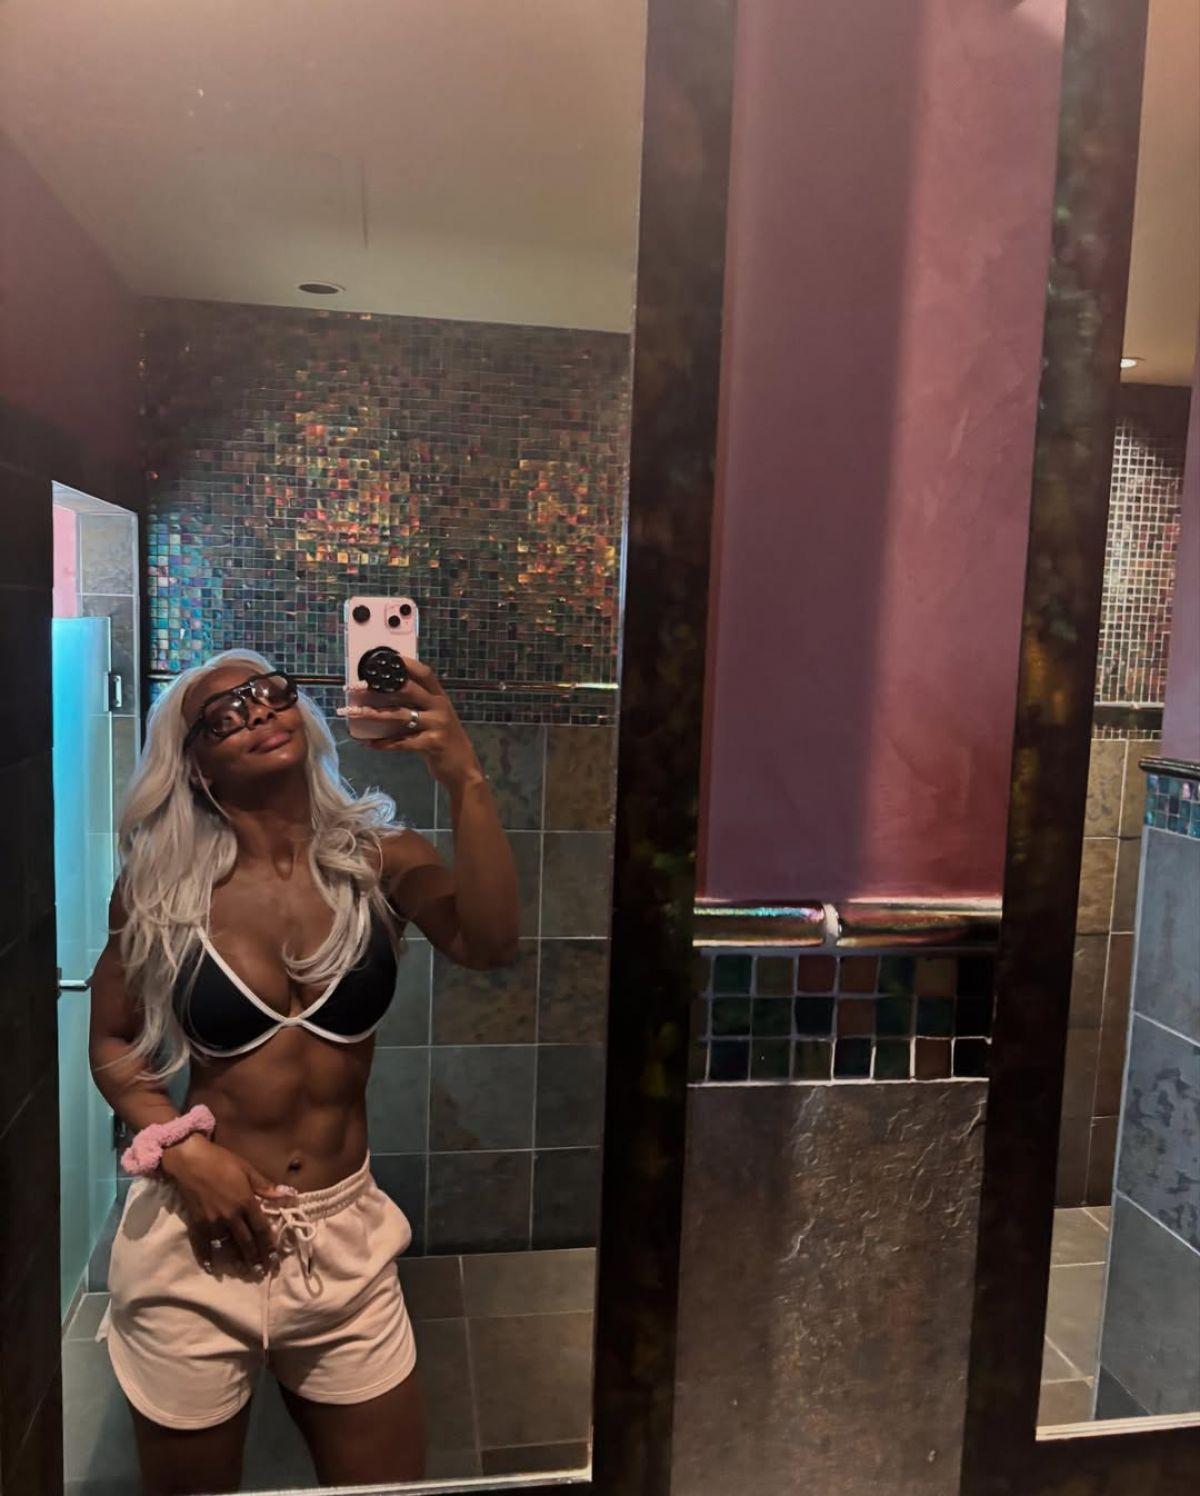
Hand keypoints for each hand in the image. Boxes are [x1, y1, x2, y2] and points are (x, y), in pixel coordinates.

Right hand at [160, 1135, 291, 1273]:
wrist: (191, 1160)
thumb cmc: (222, 1161)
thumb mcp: (247, 1170)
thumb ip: (265, 1186)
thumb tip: (287, 1195)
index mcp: (246, 1202)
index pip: (261, 1229)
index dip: (269, 1245)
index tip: (274, 1257)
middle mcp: (231, 1216)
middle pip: (246, 1242)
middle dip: (255, 1257)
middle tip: (262, 1271)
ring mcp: (212, 1222)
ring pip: (227, 1246)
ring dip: (236, 1260)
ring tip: (243, 1271)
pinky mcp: (197, 1223)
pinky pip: (203, 1244)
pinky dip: (207, 1257)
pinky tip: (211, 1267)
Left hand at [338, 659, 484, 792]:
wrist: (463, 768)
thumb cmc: (444, 739)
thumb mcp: (436, 717)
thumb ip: (418, 705)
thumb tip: (384, 695)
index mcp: (439, 697)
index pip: (424, 673)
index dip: (405, 664)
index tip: (385, 658)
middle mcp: (439, 707)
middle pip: (408, 690)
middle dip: (380, 687)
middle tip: (357, 687)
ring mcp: (437, 725)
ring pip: (400, 715)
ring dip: (375, 714)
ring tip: (354, 713)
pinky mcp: (432, 744)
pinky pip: (403, 742)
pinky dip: (384, 743)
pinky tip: (369, 743)